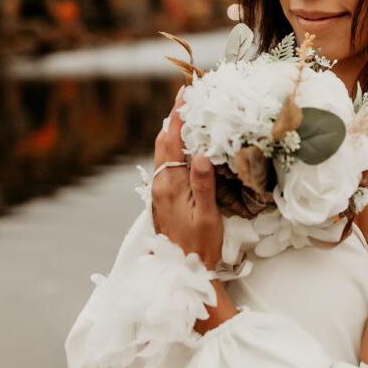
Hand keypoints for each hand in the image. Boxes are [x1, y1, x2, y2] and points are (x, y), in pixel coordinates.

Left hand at [152, 87, 222, 271]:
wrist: (181, 273)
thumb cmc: (199, 247)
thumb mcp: (208, 217)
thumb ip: (204, 184)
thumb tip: (202, 154)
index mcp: (170, 186)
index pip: (173, 141)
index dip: (178, 116)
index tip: (184, 94)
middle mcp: (160, 185)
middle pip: (163, 142)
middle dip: (173, 118)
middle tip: (186, 98)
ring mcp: (159, 193)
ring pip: (162, 154)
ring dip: (172, 132)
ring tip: (185, 115)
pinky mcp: (162, 200)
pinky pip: (164, 165)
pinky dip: (172, 148)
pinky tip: (183, 147)